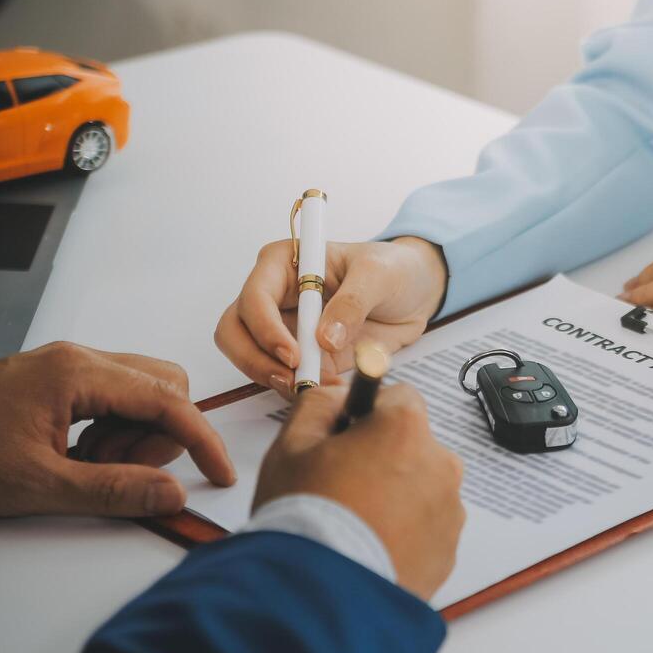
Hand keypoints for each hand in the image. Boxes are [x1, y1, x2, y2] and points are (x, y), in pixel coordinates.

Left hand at [0, 343, 235, 517]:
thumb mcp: (36, 485)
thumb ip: (111, 491)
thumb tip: (171, 494)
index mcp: (78, 373)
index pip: (168, 401)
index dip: (201, 440)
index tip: (218, 473)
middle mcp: (79, 358)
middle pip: (164, 387)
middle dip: (160, 435)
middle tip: (121, 471)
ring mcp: (69, 366)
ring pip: (143, 392)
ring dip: (134, 436)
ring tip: (91, 466)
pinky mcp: (60, 379)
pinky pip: (116, 398)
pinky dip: (114, 430)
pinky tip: (80, 456)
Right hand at [216, 236, 447, 395]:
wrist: (417, 291)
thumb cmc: (393, 268)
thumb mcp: (378, 274)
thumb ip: (352, 303)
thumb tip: (324, 339)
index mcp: (283, 263)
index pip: (255, 298)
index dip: (266, 329)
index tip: (294, 354)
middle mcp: (275, 295)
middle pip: (235, 330)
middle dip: (256, 359)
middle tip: (291, 377)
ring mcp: (285, 327)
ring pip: (250, 357)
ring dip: (273, 377)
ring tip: (311, 387)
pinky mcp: (303, 355)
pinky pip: (284, 376)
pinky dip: (297, 387)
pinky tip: (325, 389)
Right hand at [253, 383, 463, 600]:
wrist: (321, 595)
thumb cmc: (306, 517)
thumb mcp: (292, 445)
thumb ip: (319, 404)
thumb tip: (338, 394)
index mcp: (406, 429)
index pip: (398, 397)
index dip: (367, 414)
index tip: (345, 436)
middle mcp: (440, 464)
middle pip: (413, 445)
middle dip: (383, 456)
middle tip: (341, 486)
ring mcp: (449, 510)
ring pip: (421, 487)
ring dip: (396, 496)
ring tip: (354, 524)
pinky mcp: (449, 550)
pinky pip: (427, 527)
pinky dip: (405, 532)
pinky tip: (370, 546)